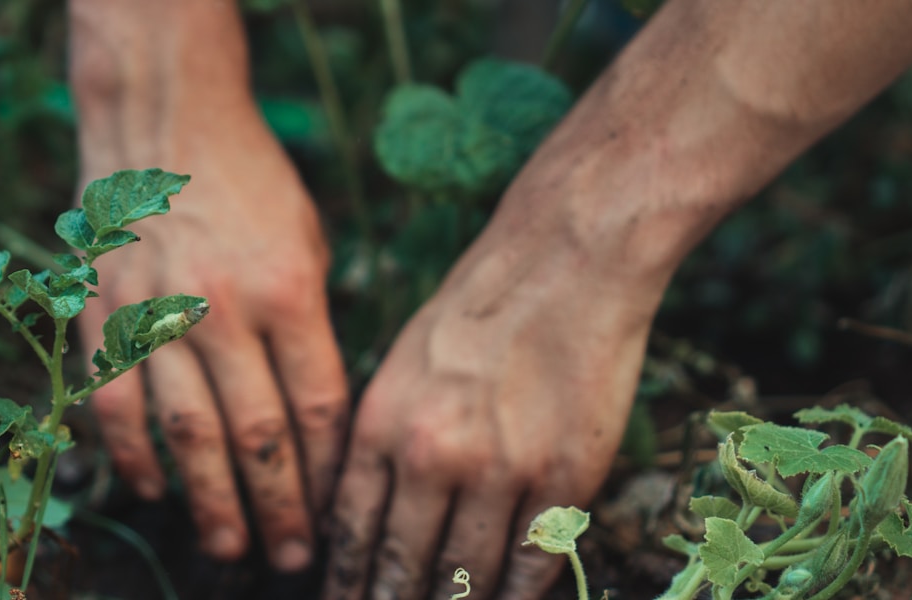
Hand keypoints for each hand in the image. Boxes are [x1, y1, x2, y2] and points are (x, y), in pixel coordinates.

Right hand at [75, 104, 348, 571]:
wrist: (163, 122)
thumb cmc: (251, 183)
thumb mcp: (308, 242)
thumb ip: (312, 326)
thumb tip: (317, 415)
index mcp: (289, 290)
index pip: (317, 407)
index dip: (328, 471)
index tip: (337, 512)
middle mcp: (223, 309)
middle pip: (258, 436)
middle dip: (280, 508)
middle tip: (291, 561)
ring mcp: (157, 314)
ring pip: (187, 434)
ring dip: (209, 502)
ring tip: (230, 547)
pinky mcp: (105, 314)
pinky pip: (117, 403)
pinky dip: (134, 455)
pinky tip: (154, 491)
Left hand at [322, 213, 657, 598]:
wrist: (565, 259)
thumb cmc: (478, 306)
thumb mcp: (401, 365)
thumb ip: (380, 441)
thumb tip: (360, 515)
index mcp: (382, 425)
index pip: (352, 532)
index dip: (347, 581)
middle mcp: (433, 456)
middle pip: (404, 565)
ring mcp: (502, 471)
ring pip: (467, 575)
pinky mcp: (565, 477)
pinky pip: (533, 563)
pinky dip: (516, 595)